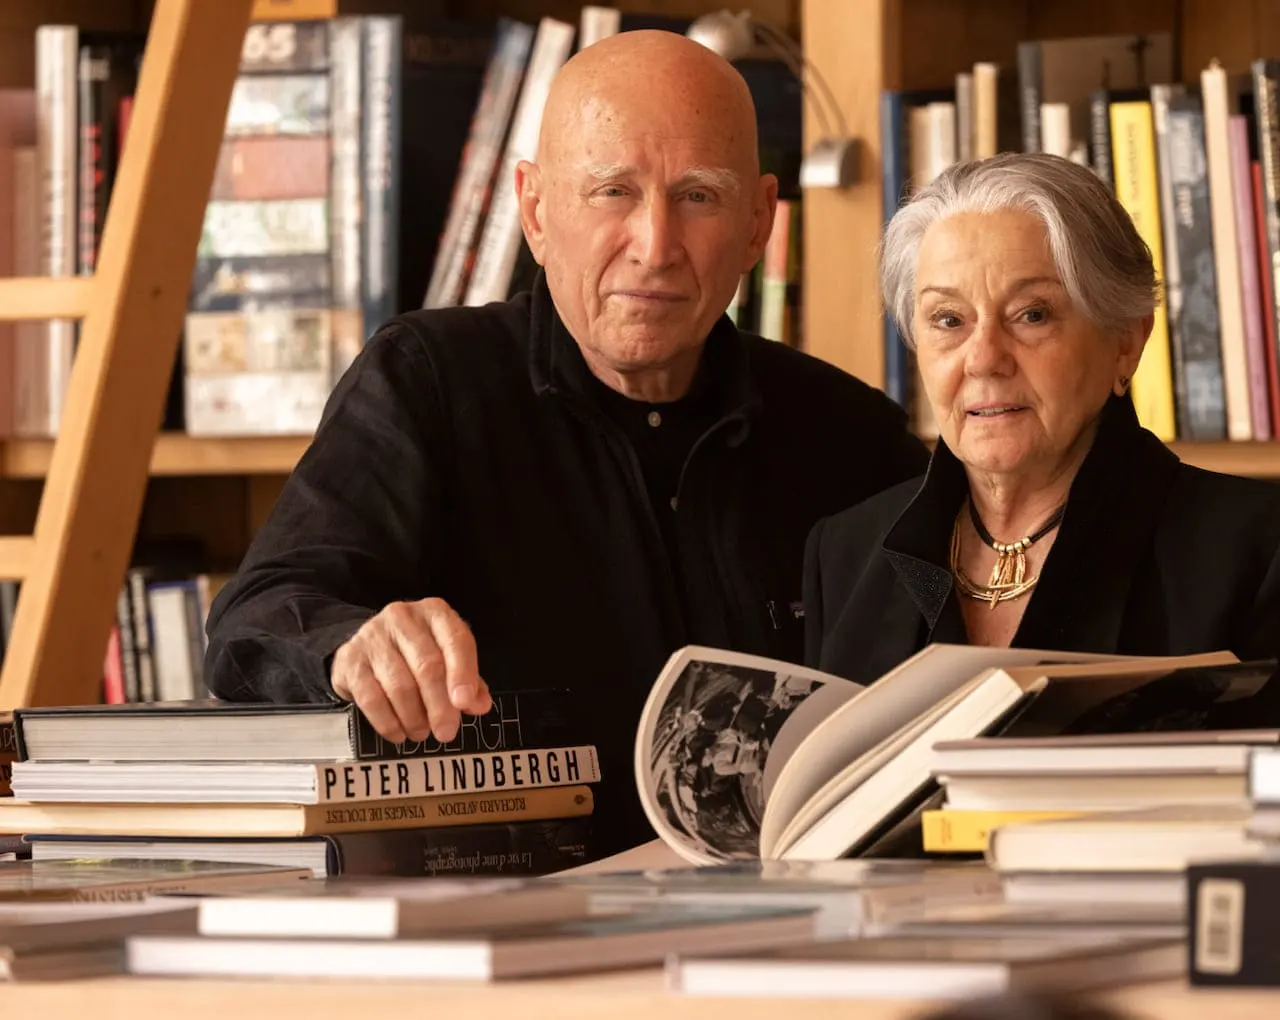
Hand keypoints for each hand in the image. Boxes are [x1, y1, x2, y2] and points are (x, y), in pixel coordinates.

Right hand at [331, 597, 491, 744]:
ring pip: (400, 685)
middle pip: (428, 665)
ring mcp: (373, 636)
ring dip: (414, 718)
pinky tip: (399, 733)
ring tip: (422, 733)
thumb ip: (469, 681)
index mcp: (435, 613)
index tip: (465, 703)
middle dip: (440, 706)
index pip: (456, 641)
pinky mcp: (350, 659)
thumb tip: (480, 705)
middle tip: (446, 732)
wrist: (365, 646)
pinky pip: (371, 698)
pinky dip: (388, 722)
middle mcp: (403, 617)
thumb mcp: (446, 658)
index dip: (463, 674)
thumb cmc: (415, 653)